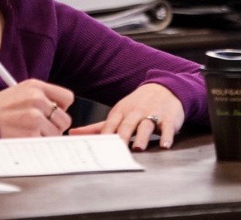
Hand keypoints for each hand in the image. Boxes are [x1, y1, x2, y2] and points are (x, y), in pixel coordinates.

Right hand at [0, 79, 73, 137]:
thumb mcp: (20, 92)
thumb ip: (41, 97)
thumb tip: (61, 111)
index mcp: (35, 86)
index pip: (67, 98)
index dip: (61, 108)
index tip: (53, 113)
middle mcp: (37, 99)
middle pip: (65, 119)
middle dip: (55, 127)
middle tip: (39, 128)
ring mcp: (34, 117)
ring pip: (56, 134)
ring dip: (45, 137)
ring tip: (27, 133)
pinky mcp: (30, 134)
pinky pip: (45, 144)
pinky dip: (37, 145)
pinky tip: (23, 139)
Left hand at [67, 83, 184, 149]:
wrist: (165, 88)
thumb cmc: (137, 105)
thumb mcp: (118, 113)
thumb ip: (97, 127)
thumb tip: (72, 134)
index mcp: (121, 112)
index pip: (110, 125)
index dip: (104, 136)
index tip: (97, 150)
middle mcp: (136, 113)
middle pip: (127, 125)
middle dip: (122, 137)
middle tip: (116, 151)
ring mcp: (153, 114)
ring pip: (146, 125)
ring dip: (142, 136)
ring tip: (138, 147)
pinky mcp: (168, 118)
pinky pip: (168, 128)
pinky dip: (166, 136)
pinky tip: (165, 145)